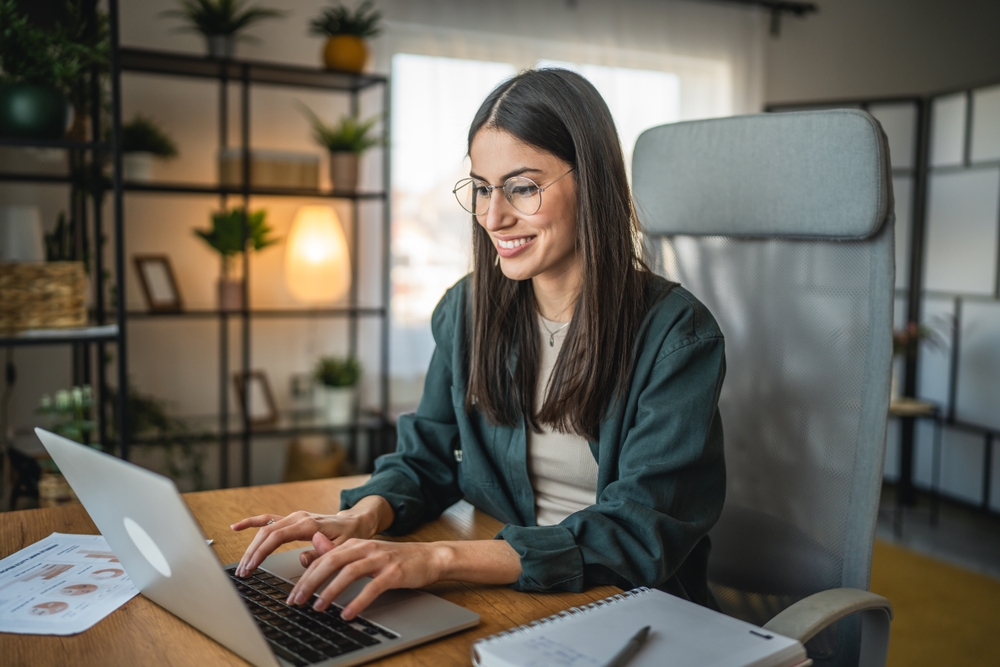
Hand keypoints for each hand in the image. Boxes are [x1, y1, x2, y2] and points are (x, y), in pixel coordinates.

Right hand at [231, 496, 392, 576]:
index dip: (261, 552)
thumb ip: (321, 553)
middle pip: (267, 533)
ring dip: (251, 546)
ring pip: (265, 528)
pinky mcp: (291, 519)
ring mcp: (293, 517)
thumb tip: (301, 559)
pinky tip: (237, 527)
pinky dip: (252, 522)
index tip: (251, 566)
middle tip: (243, 572)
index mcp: (309, 525)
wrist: (355, 522)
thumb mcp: (341, 547)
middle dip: (252, 553)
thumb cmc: (349, 536)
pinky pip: (268, 519)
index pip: (277, 537)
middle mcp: (298, 518)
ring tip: (242, 564)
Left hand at [289, 535, 521, 620]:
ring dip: (330, 591)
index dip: (305, 575)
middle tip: (297, 601)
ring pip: (349, 573)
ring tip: (318, 607)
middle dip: (310, 582)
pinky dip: (358, 601)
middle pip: (331, 562)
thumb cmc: (396, 559)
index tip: (292, 593)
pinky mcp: (393, 573)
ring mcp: (380, 559)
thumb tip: (314, 545)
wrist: (429, 557)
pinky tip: (348, 614)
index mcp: (356, 544)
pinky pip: (372, 587)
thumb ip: (340, 551)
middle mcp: (365, 548)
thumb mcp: (366, 553)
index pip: (323, 557)